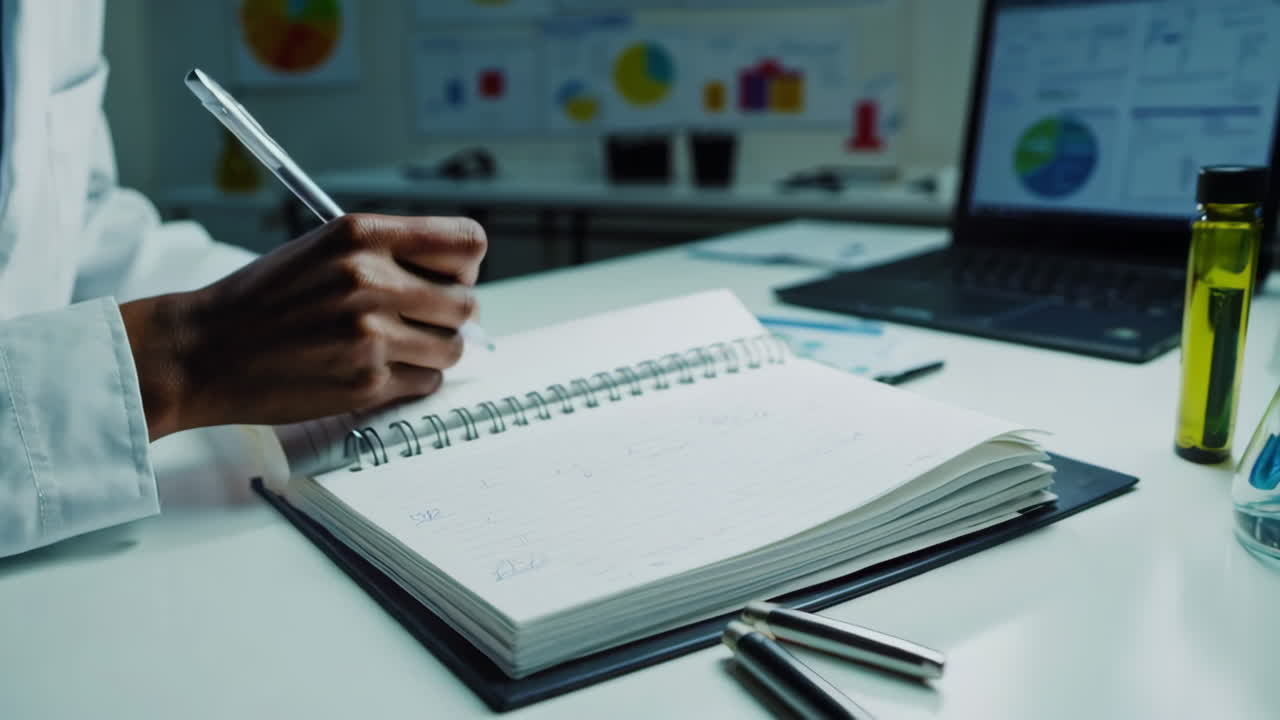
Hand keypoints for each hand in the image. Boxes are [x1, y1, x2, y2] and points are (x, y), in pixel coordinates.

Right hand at [122, 214, 486, 438]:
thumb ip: (388, 254)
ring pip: (453, 348)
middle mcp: (371, 281)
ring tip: (394, 346)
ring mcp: (371, 335)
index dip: (464, 265)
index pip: (467, 243)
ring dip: (432, 350)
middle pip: (466, 303)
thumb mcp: (322, 248)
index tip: (447, 277)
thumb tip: (455, 279)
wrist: (203, 350)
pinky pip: (427, 382)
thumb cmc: (262, 299)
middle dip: (449, 315)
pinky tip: (374, 368)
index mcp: (362, 236)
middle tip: (417, 320)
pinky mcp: (366, 382)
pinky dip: (411, 379)